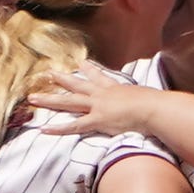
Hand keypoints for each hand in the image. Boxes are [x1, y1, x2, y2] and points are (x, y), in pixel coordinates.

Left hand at [28, 67, 164, 139]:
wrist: (155, 109)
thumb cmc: (157, 105)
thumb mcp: (150, 98)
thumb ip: (147, 100)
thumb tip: (160, 104)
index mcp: (116, 88)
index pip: (99, 77)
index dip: (89, 70)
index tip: (81, 64)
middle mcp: (103, 94)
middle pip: (77, 86)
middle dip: (61, 79)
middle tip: (48, 74)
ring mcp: (98, 106)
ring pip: (68, 102)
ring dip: (49, 100)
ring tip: (33, 99)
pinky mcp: (98, 120)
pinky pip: (74, 125)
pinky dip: (58, 128)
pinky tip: (44, 128)